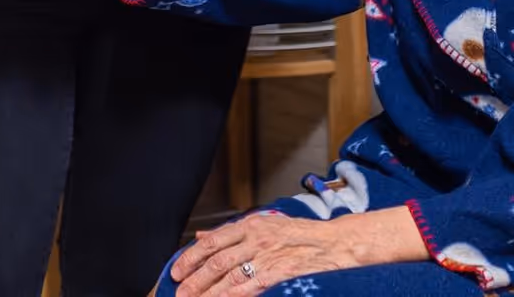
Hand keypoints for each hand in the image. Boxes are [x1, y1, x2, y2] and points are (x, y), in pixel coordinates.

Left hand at [172, 208, 424, 295]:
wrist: (336, 243)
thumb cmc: (301, 235)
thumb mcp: (266, 225)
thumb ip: (233, 233)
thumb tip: (201, 237)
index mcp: (251, 224)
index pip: (214, 240)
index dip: (192, 256)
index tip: (177, 270)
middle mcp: (257, 238)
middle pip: (218, 259)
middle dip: (195, 278)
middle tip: (180, 292)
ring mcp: (268, 256)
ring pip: (230, 275)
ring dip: (209, 291)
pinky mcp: (280, 273)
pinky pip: (251, 287)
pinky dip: (233, 295)